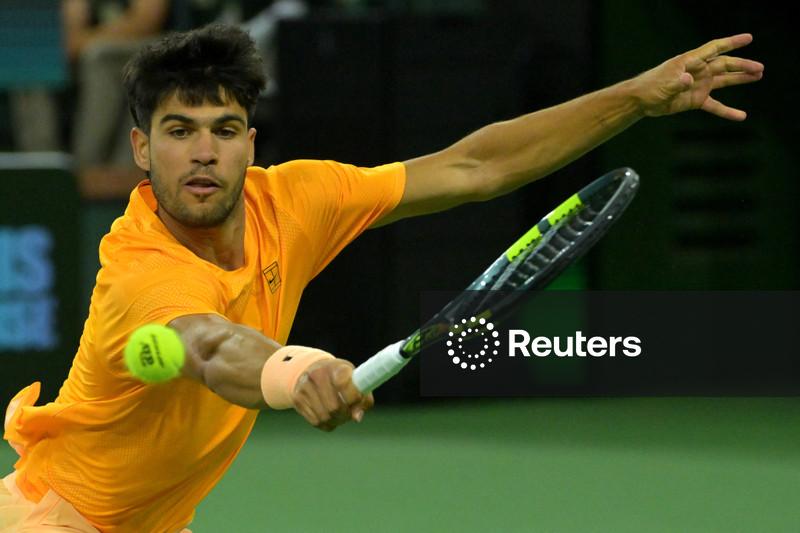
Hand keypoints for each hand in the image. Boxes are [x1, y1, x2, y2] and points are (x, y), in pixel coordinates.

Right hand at [292, 359, 374, 431]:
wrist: (311, 368)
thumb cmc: (339, 376)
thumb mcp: (354, 379)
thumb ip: (363, 398)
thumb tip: (357, 417)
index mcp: (335, 367)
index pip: (344, 384)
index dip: (354, 398)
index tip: (357, 401)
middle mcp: (318, 374)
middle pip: (334, 407)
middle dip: (345, 414)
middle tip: (349, 413)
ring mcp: (305, 387)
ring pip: (324, 417)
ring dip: (336, 421)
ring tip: (340, 415)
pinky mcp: (297, 399)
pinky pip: (316, 422)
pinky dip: (327, 424)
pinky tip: (330, 417)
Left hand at [632, 33, 763, 120]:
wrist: (641, 101)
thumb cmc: (650, 87)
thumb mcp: (663, 85)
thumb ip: (677, 82)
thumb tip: (688, 80)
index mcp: (690, 61)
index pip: (714, 48)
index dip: (732, 43)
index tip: (748, 39)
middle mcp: (698, 71)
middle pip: (724, 65)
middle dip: (742, 66)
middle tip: (760, 68)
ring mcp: (699, 85)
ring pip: (724, 80)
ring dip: (740, 78)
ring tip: (758, 76)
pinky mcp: (696, 100)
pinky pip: (715, 105)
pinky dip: (727, 111)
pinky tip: (741, 116)